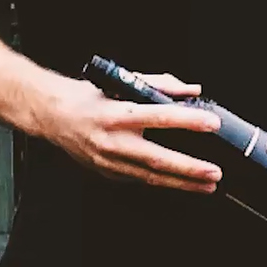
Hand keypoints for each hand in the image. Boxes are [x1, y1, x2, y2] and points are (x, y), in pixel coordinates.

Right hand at [35, 72, 223, 193]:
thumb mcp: (122, 82)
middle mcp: (112, 140)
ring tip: (206, 185)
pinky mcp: (105, 172)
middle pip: (157, 157)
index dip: (188, 120)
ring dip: (181, 183)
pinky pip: (138, 179)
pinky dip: (161, 182)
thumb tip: (191, 90)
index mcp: (117, 113)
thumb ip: (160, 85)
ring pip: (150, 176)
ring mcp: (108, 161)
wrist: (52, 115)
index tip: (212, 124)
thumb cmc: (88, 97)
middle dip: (189, 168)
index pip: (159, 116)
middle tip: (214, 172)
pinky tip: (180, 184)